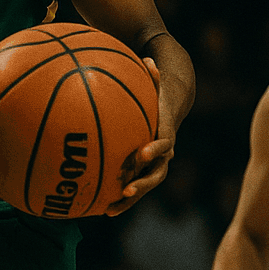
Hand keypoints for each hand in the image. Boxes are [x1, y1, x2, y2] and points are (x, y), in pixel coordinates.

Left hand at [105, 57, 173, 215]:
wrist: (173, 109)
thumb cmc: (158, 95)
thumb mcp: (158, 83)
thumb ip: (153, 75)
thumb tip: (148, 58)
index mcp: (166, 134)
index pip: (165, 144)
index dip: (155, 150)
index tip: (141, 153)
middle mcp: (163, 154)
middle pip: (156, 174)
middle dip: (142, 184)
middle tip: (126, 190)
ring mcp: (153, 165)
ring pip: (143, 187)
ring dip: (128, 200)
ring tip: (108, 211)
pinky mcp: (143, 170)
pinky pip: (130, 186)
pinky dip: (116, 197)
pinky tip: (95, 207)